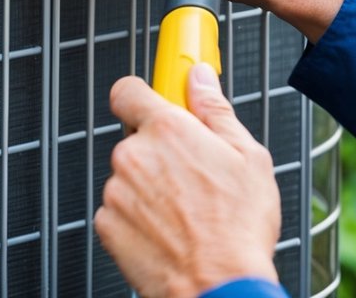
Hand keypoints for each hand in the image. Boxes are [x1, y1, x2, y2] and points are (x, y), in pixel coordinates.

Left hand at [94, 64, 281, 297]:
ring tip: (186, 211)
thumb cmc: (238, 230)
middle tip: (191, 174)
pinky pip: (119, 208)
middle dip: (159, 151)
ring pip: (129, 175)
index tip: (154, 102)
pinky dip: (137, 217)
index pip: (129, 91)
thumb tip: (201, 79)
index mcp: (168, 130)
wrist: (218, 287)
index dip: (141, 96)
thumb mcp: (249, 157)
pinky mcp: (107, 224)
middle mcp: (134, 155)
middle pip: (136, 138)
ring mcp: (116, 191)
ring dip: (149, 186)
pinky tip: (168, 230)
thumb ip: (216, 110)